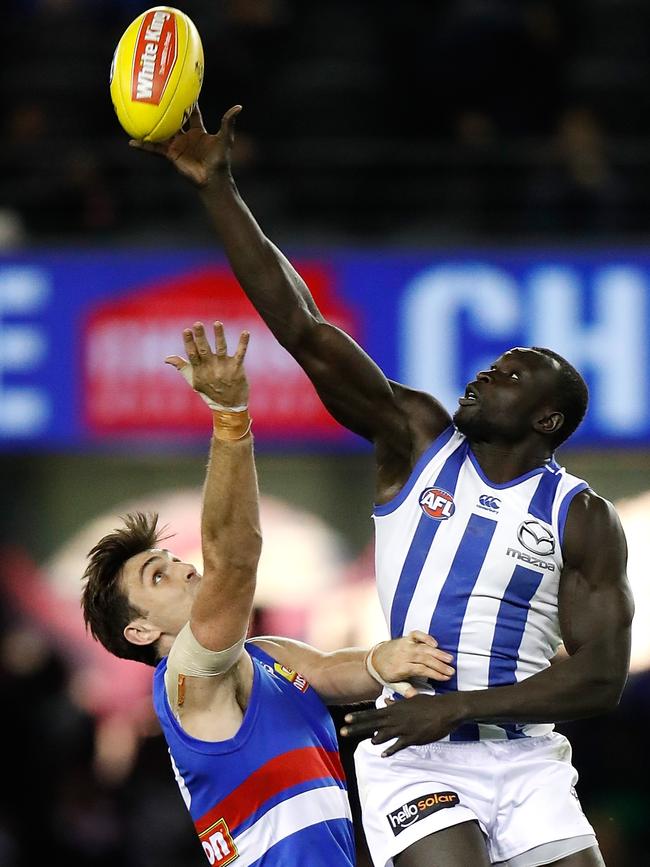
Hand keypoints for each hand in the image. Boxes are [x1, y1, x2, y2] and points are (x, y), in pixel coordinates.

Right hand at [129, 104, 240, 187]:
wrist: (212, 180)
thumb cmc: (220, 160)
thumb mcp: (224, 139)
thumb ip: (228, 123)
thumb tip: (238, 107)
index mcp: (199, 131)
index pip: (191, 112)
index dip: (187, 100)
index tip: (180, 86)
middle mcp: (186, 137)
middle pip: (173, 118)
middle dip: (165, 108)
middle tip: (155, 94)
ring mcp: (177, 145)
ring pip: (161, 131)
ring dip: (150, 124)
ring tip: (136, 113)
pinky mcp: (171, 155)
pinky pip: (155, 149)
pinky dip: (144, 146)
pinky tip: (132, 142)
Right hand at [166, 321, 249, 408]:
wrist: (229, 407)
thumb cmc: (210, 393)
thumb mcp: (194, 381)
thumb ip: (182, 367)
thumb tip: (166, 358)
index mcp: (199, 370)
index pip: (192, 354)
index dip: (189, 342)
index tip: (186, 330)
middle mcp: (211, 368)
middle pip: (204, 350)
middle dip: (201, 336)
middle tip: (198, 324)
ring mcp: (224, 368)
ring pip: (221, 348)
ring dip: (219, 335)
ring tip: (218, 323)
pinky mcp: (237, 368)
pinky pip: (240, 353)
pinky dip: (243, 343)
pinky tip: (245, 332)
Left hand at [340, 692, 463, 756]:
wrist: (445, 710)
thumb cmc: (429, 704)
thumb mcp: (411, 701)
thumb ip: (396, 704)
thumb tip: (386, 702)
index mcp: (395, 709)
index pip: (373, 713)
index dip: (359, 717)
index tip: (346, 719)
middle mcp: (396, 718)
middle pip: (372, 724)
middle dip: (356, 728)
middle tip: (342, 731)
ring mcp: (404, 729)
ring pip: (384, 735)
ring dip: (375, 739)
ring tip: (368, 742)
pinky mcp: (413, 738)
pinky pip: (398, 745)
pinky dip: (390, 750)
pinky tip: (383, 754)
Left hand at [371, 630, 454, 697]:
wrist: (375, 659)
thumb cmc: (387, 674)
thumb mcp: (394, 685)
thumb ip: (405, 689)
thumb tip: (415, 696)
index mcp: (401, 668)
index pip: (421, 670)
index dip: (434, 673)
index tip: (445, 677)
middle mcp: (404, 655)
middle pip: (425, 659)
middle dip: (440, 665)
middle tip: (451, 671)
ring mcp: (405, 645)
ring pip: (424, 648)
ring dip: (438, 653)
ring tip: (449, 659)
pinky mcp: (406, 638)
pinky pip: (417, 635)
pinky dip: (426, 637)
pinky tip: (435, 643)